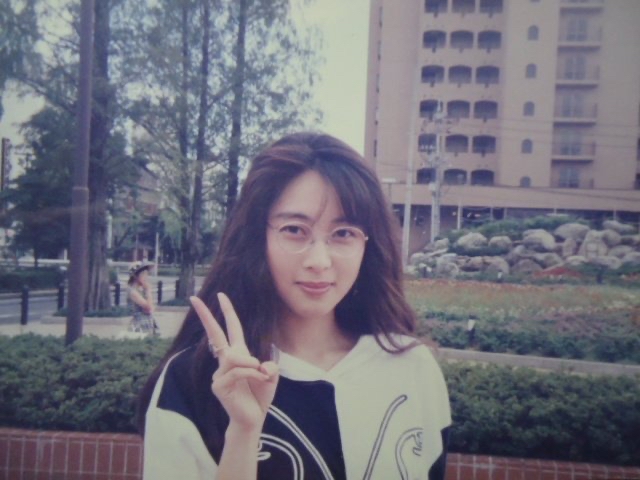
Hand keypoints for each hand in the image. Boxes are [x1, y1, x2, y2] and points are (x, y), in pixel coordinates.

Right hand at [190, 293, 278, 432]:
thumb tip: (259, 365)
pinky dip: (252, 374)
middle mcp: (226, 361)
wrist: (253, 418)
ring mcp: (220, 372)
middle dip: (205, 315)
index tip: (220, 295)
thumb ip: (269, 365)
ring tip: (261, 374)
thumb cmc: (260, 394)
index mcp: (238, 354)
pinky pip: (237, 371)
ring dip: (252, 364)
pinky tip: (257, 381)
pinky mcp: (219, 385)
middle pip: (214, 334)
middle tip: (194, 298)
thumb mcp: (271, 375)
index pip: (230, 329)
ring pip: (234, 356)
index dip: (227, 312)